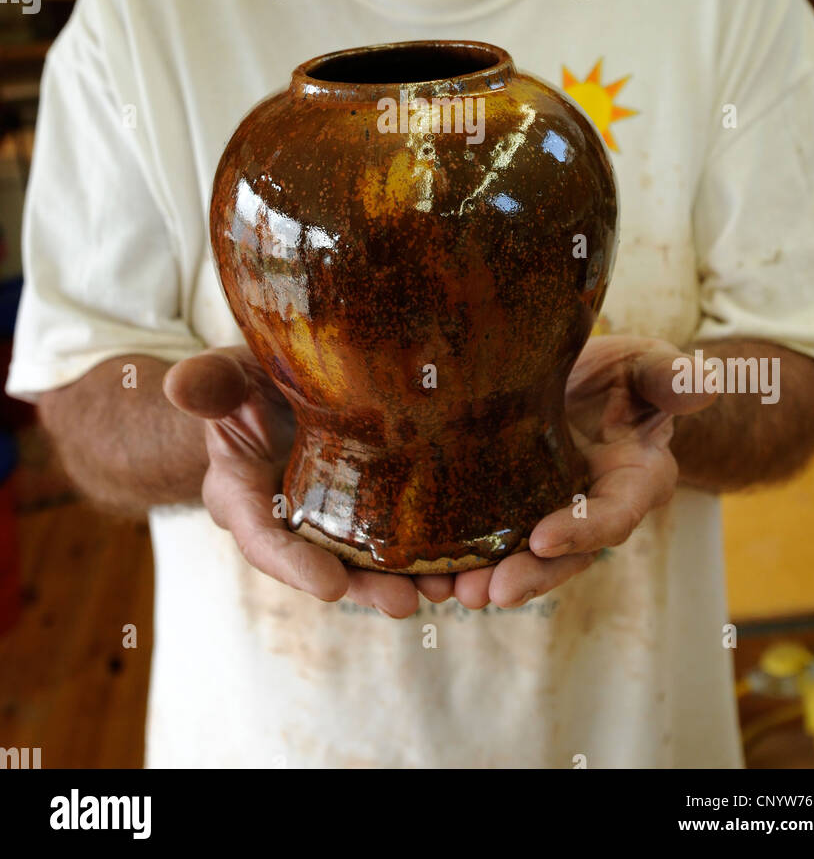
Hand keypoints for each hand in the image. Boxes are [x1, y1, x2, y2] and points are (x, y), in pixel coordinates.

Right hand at [163, 346, 453, 617]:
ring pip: (365, 560)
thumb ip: (208, 384)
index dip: (294, 564)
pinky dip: (426, 550)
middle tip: (402, 603)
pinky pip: (395, 536)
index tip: (331, 586)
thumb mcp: (224, 379)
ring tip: (449, 590)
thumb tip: (180, 384)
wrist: (272, 389)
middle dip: (363, 587)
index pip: (262, 538)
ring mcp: (328, 519)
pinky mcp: (366, 507)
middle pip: (322, 565)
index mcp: (241, 494)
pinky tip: (465, 558)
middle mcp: (285, 520)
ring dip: (405, 578)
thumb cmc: (242, 385)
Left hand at [447, 334, 716, 610]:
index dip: (582, 530)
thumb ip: (670, 379)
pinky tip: (421, 570)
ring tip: (448, 591)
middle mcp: (590, 510)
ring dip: (485, 578)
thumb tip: (702, 383)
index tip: (543, 538)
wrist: (584, 377)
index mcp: (634, 481)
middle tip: (487, 592)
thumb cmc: (626, 374)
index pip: (613, 515)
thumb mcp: (649, 367)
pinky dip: (456, 558)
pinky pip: (484, 540)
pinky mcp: (507, 508)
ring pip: (519, 557)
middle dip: (527, 576)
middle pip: (562, 555)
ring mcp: (546, 513)